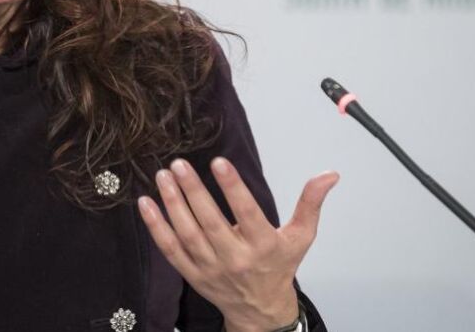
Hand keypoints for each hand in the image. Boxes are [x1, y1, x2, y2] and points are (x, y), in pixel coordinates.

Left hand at [137, 157, 337, 331]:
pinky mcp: (192, 274)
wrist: (260, 310)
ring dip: (173, 204)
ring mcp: (211, 268)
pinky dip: (156, 227)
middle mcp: (235, 259)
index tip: (219, 162)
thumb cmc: (278, 267)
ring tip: (163, 176)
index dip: (233, 188)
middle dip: (193, 192)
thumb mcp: (301, 237)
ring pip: (188, 235)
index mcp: (263, 246)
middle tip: (179, 165)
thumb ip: (310, 204)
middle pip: (210, 223)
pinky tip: (146, 203)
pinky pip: (170, 250)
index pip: (247, 214)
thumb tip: (329, 175)